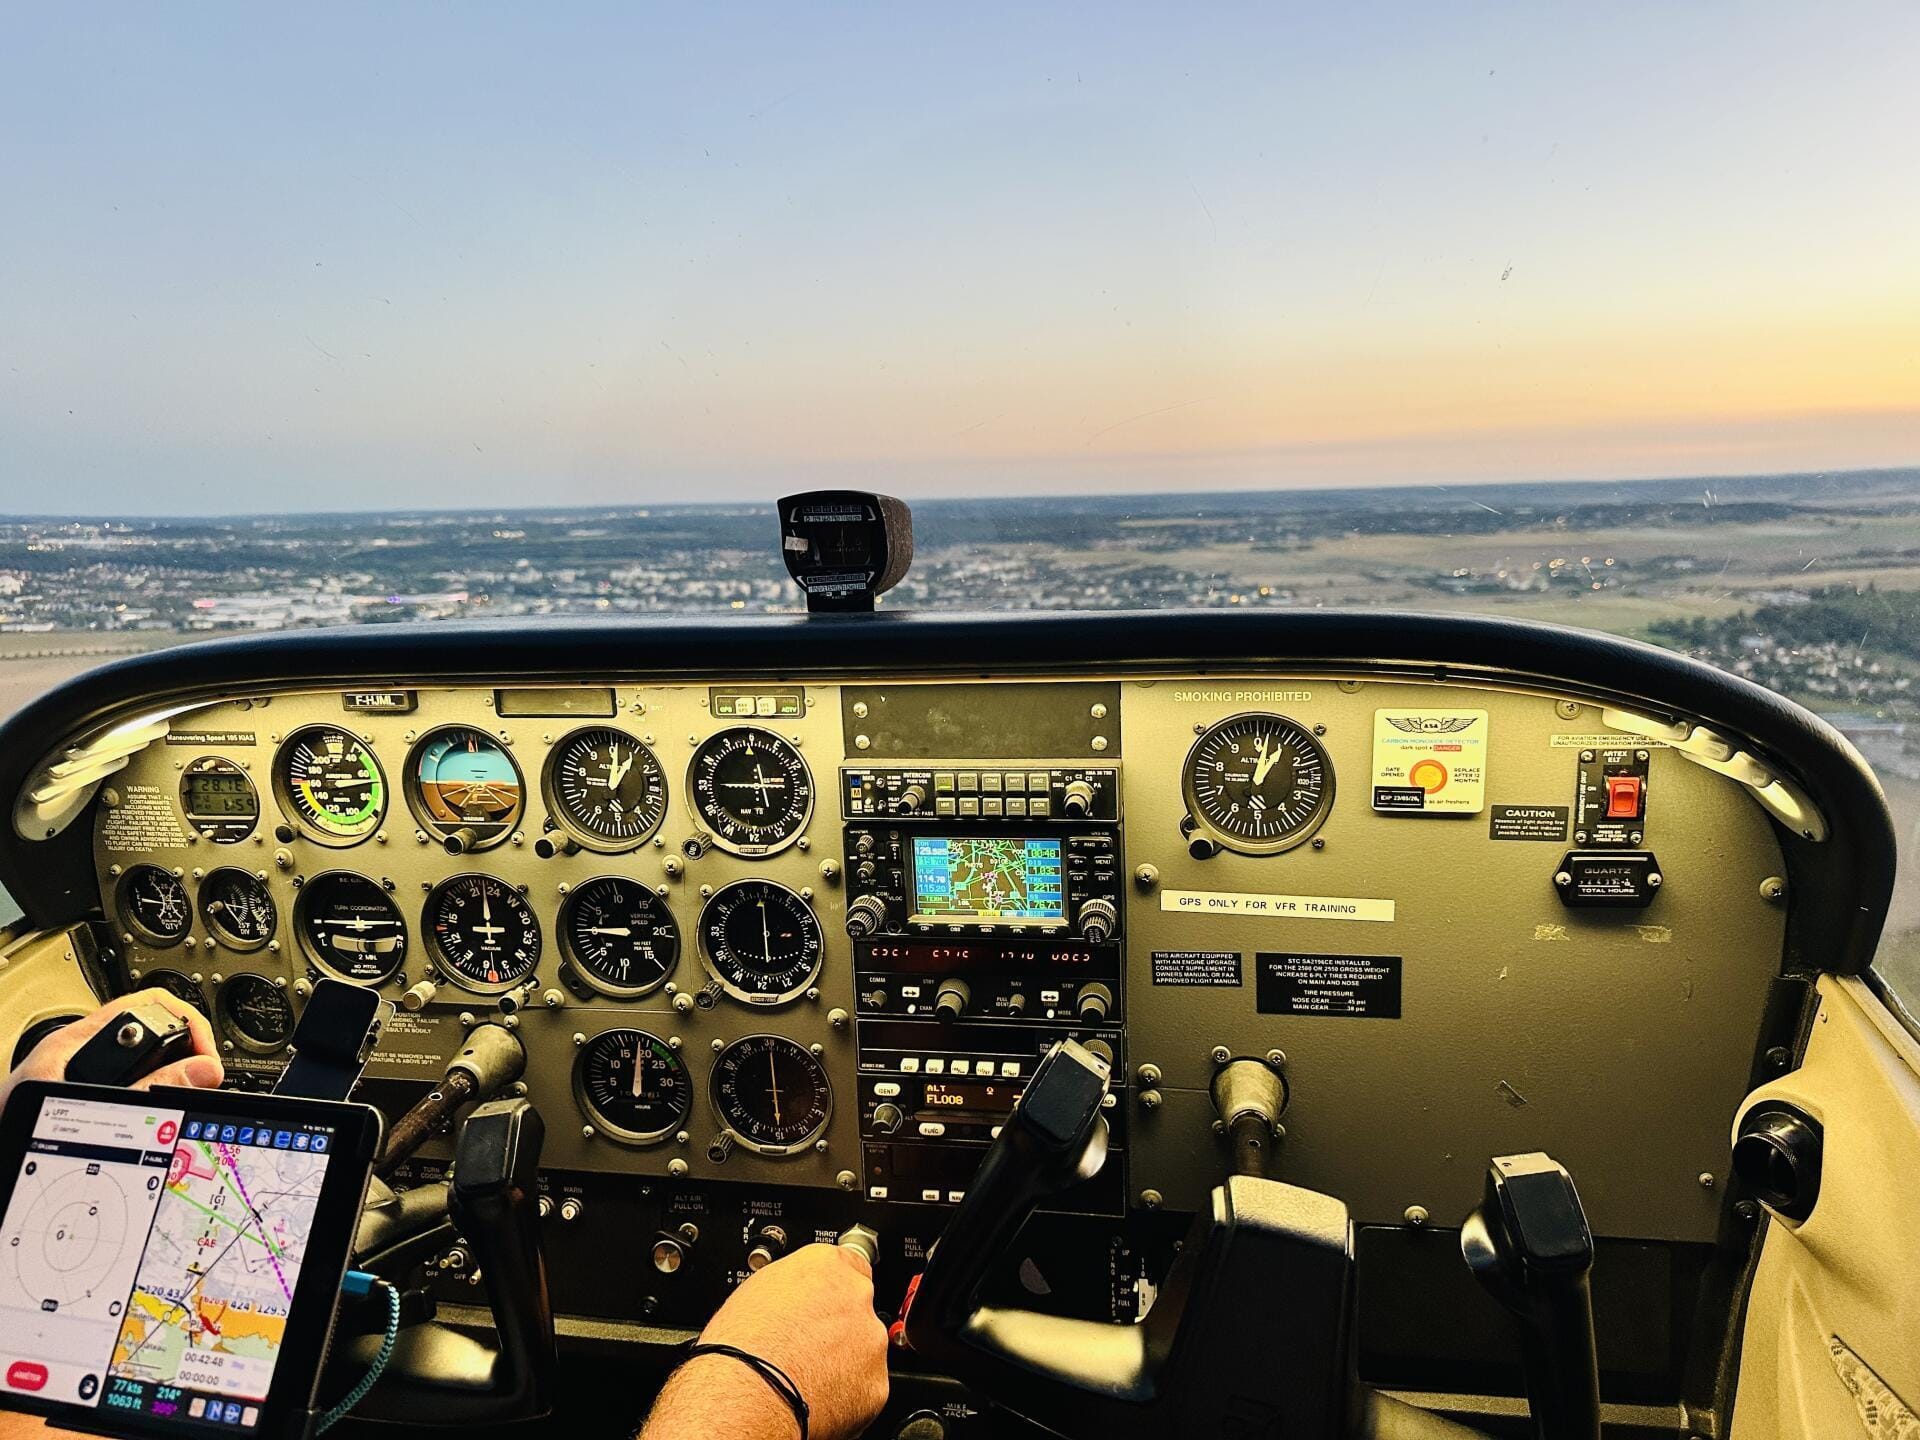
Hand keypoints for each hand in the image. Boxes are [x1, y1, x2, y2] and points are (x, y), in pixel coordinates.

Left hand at [0, 988, 224, 1111]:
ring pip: (140, 1055)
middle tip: (200, 1079)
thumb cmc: (12, 1131)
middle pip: (150, 1028)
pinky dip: (151, 1089)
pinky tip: (158, 1108)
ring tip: (184, 1091)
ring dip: (169, 1071)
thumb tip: (198, 1070)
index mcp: (75, 1042)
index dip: (187, 1024)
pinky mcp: (77, 1092)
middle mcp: (76, 1050)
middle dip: (184, 1050)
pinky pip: (127, 1079)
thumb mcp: (89, 1111)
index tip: (205, 1060)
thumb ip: (144, 1091)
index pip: (150, 1004)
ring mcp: (76, 1070)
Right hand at [642, 1243, 887, 1439]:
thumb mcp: (756, 1290)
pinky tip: (817, 1397)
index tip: (823, 1306)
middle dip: (840, 1327)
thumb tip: (792, 1296)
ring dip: (845, 1361)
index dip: (832, 1290)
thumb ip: (791, 1286)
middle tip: (808, 1346)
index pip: (848, 1265)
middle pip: (857, 1309)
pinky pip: (865, 1387)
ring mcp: (870, 1339)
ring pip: (864, 1349)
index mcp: (826, 1265)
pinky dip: (848, 1394)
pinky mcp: (875, 1382)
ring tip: (807, 1375)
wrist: (745, 1394)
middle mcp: (856, 1295)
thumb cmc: (740, 1345)